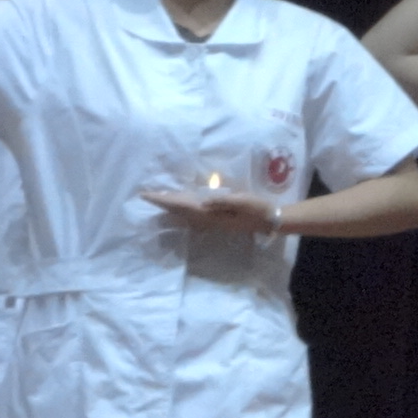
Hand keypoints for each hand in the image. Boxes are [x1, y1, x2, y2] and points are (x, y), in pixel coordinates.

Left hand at [141, 177, 278, 237]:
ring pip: (185, 216)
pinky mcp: (218, 221)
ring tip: (159, 202)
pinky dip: (182, 213)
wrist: (270, 221)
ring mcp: (212, 222)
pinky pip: (193, 217)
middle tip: (147, 196)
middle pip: (180, 212)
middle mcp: (208, 220)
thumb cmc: (258, 208)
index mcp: (212, 214)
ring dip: (171, 209)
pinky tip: (180, 213)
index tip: (148, 195)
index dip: (164, 200)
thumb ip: (223, 202)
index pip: (182, 206)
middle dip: (163, 204)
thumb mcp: (243, 201)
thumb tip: (203, 201)